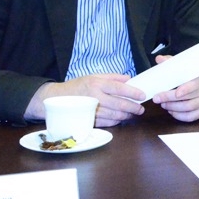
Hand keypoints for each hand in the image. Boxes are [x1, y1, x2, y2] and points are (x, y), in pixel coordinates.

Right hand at [25, 75, 145, 126]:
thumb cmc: (77, 86)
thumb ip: (112, 77)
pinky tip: (121, 119)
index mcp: (96, 84)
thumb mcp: (93, 76)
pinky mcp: (88, 120)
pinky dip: (116, 121)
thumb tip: (129, 78)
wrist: (55, 99)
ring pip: (114, 115)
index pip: (119, 88)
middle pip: (119, 103)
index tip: (142, 95)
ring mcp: (91, 110)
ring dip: (126, 115)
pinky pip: (106, 122)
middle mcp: (94, 97)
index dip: (132, 92)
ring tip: (133, 113)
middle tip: (141, 108)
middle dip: (133, 107)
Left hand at [151, 56, 198, 121]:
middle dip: (170, 99)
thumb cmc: (190, 76)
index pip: (195, 84)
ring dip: (172, 107)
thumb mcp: (182, 67)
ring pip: (188, 109)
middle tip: (156, 99)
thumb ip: (171, 62)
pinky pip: (190, 117)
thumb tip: (159, 59)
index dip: (186, 89)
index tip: (176, 93)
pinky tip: (171, 111)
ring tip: (163, 104)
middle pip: (188, 99)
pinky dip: (178, 116)